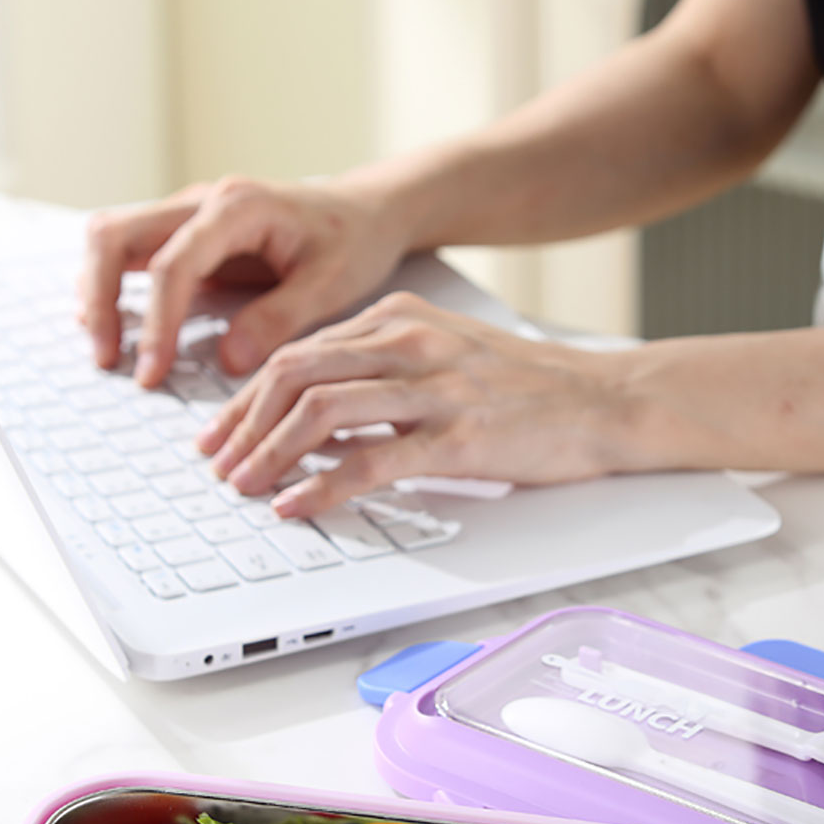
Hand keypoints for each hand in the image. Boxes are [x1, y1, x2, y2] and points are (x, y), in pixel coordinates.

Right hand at [79, 176, 410, 385]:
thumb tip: (227, 360)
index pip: (173, 263)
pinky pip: (131, 252)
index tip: (152, 372)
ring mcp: (188, 214)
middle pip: (115, 235)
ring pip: (112, 238)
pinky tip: (118, 329)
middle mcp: (202, 201)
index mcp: (238, 207)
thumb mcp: (331, 285)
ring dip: (98, 291)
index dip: (157, 322)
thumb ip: (279, 319)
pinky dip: (114, 287)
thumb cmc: (353, 243)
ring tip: (106, 350)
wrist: (364, 214)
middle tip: (108, 360)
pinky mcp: (186, 235)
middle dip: (101, 298)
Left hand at [194, 292, 631, 515]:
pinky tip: (297, 506)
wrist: (607, 400)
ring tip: (244, 486)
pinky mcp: (458, 435)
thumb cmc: (529, 388)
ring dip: (269, 453)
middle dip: (242, 422)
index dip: (247, 395)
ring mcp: (435, 387)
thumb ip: (383, 371)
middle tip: (216, 463)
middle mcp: (410, 341)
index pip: (299, 350)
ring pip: (321, 410)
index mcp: (400, 317)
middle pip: (295, 372)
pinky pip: (370, 459)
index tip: (220, 431)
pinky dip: (321, 486)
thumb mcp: (446, 356)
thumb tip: (318, 413)